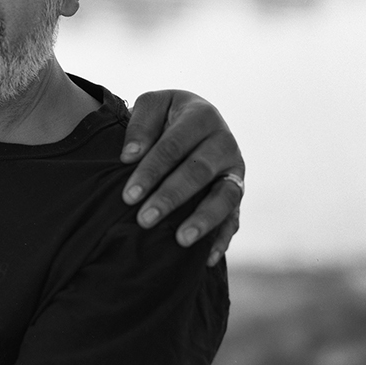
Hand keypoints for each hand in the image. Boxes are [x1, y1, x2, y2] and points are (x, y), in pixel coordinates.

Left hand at [121, 89, 244, 265]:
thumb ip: (141, 124)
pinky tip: (208, 259)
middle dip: (170, 197)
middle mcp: (224, 142)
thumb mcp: (152, 106)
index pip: (173, 146)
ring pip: (225, 196)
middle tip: (144, 220)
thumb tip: (130, 156)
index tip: (127, 196)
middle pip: (198, 172)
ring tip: (181, 240)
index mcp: (201, 116)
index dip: (151, 171)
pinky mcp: (238, 191)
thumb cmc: (165, 117)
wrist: (192, 120)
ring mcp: (234, 169)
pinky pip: (236, 217)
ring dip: (203, 220)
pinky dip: (223, 238)